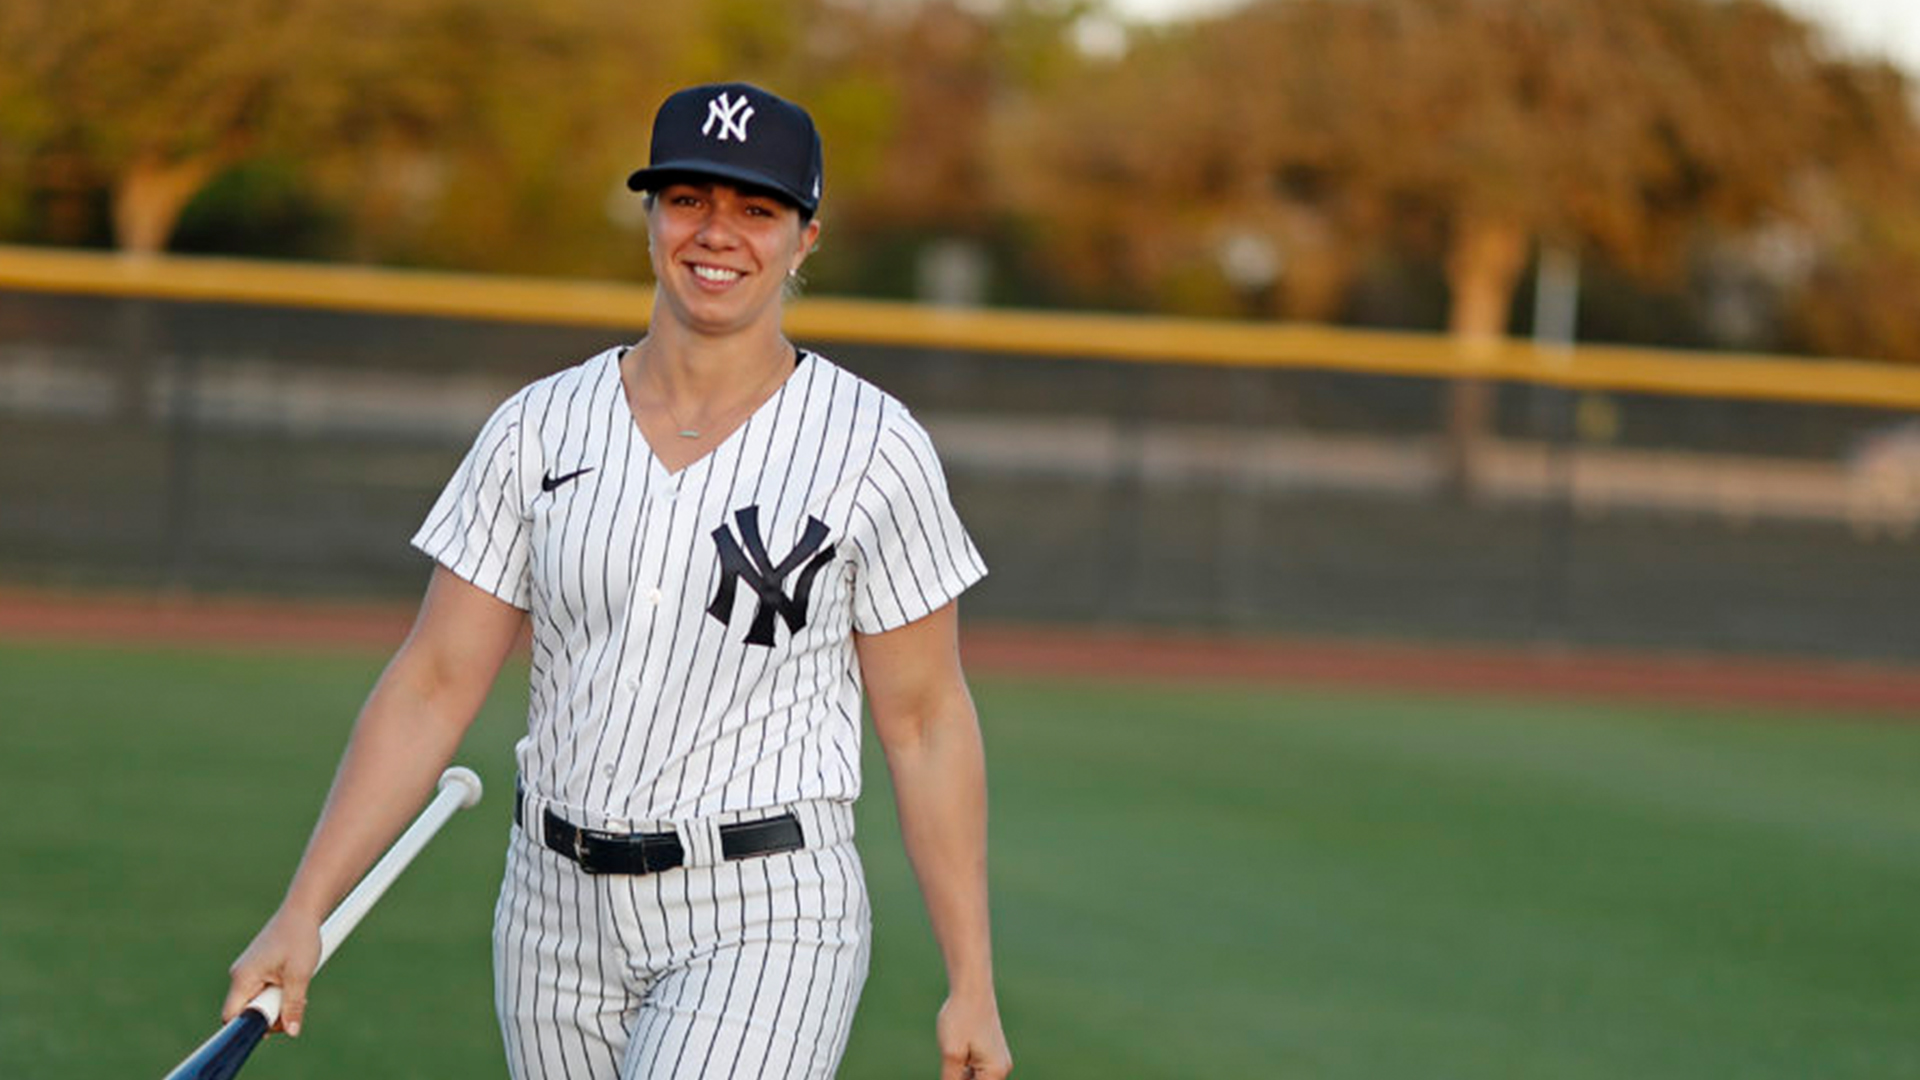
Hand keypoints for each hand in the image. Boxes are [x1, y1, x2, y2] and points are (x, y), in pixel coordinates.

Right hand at [222, 907, 322, 1036]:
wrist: (302, 911)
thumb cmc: (299, 937)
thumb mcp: (299, 975)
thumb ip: (293, 1005)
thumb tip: (291, 1031)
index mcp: (243, 977)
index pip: (231, 1016)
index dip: (249, 1027)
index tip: (274, 1025)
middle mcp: (240, 976)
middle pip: (247, 1011)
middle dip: (271, 1015)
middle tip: (296, 1004)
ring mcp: (248, 972)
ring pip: (258, 1002)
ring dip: (278, 1003)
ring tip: (298, 989)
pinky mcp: (258, 969)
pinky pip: (263, 991)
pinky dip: (279, 992)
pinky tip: (294, 983)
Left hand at [937, 990, 1011, 1078]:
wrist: (971, 989)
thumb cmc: (961, 1018)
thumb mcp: (951, 1054)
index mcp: (995, 1073)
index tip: (950, 1073)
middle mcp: (1001, 1070)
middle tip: (951, 1062)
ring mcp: (998, 1062)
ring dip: (960, 1078)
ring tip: (954, 1055)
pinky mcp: (991, 1055)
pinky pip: (976, 1073)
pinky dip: (963, 1073)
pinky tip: (953, 1059)